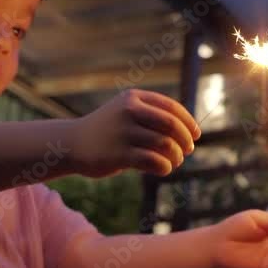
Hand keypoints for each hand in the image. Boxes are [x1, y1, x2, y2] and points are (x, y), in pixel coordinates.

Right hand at [74, 89, 200, 177]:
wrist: (72, 144)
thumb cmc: (107, 131)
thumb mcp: (126, 112)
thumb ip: (152, 116)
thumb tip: (188, 131)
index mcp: (134, 98)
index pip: (172, 108)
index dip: (188, 122)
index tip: (196, 135)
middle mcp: (129, 111)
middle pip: (171, 125)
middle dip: (185, 139)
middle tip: (188, 150)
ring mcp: (123, 132)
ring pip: (165, 144)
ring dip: (176, 156)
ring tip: (175, 161)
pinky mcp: (119, 154)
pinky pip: (154, 161)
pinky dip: (165, 167)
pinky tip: (163, 169)